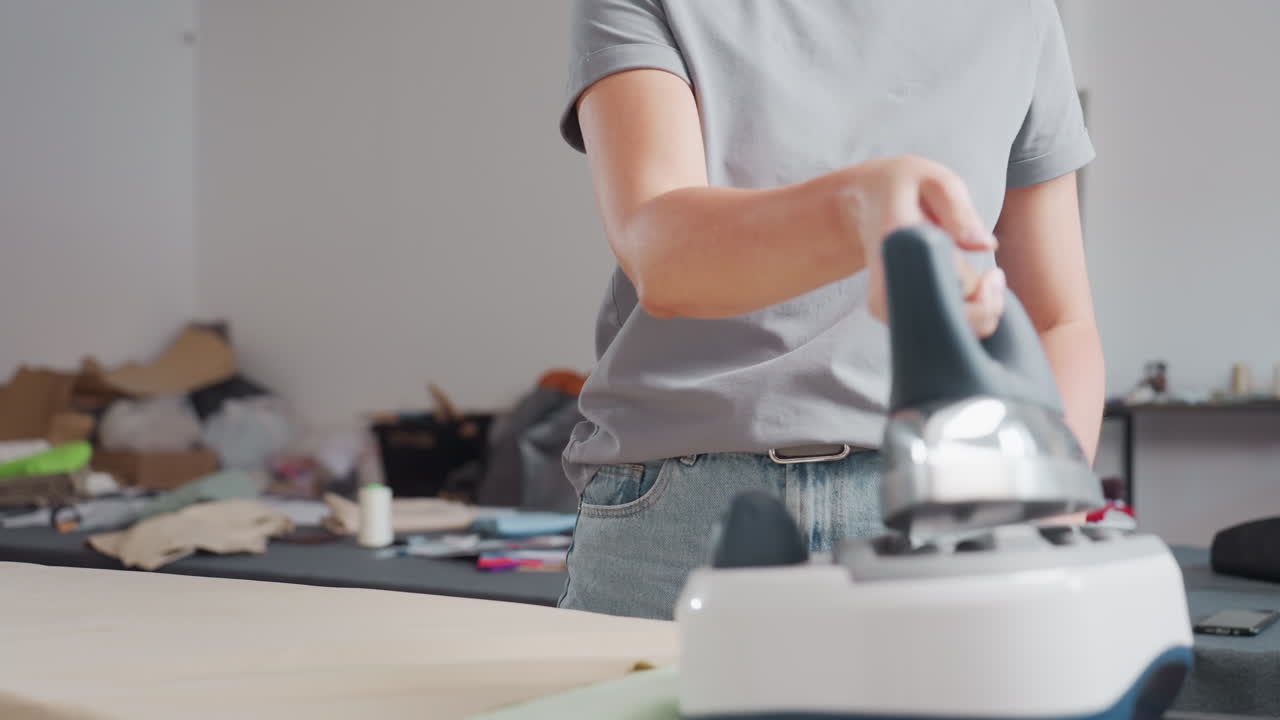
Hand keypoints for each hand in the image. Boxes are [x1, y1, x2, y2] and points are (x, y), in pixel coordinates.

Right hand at [836, 155, 1005, 335]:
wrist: (863, 203)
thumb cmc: (905, 189)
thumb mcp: (934, 180)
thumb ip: (960, 210)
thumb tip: (986, 246)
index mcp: (899, 245)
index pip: (944, 292)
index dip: (980, 300)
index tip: (993, 276)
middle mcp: (884, 283)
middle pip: (943, 328)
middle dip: (982, 312)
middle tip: (992, 280)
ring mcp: (883, 305)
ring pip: (938, 336)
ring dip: (971, 316)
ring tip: (978, 283)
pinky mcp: (888, 315)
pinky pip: (932, 331)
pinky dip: (958, 319)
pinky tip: (962, 293)